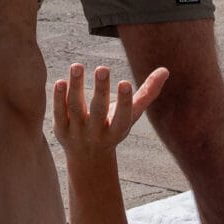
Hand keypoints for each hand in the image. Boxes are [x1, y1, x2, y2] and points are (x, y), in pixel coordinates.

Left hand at [52, 61, 168, 155]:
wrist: (88, 158)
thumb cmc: (114, 127)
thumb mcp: (132, 115)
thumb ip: (148, 93)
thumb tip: (165, 70)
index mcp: (117, 130)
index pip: (122, 117)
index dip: (124, 101)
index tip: (125, 82)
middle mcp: (97, 133)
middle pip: (98, 111)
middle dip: (100, 90)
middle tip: (102, 68)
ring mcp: (77, 133)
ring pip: (76, 109)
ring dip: (75, 88)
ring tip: (77, 66)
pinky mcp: (60, 129)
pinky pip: (58, 113)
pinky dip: (58, 98)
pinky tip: (60, 81)